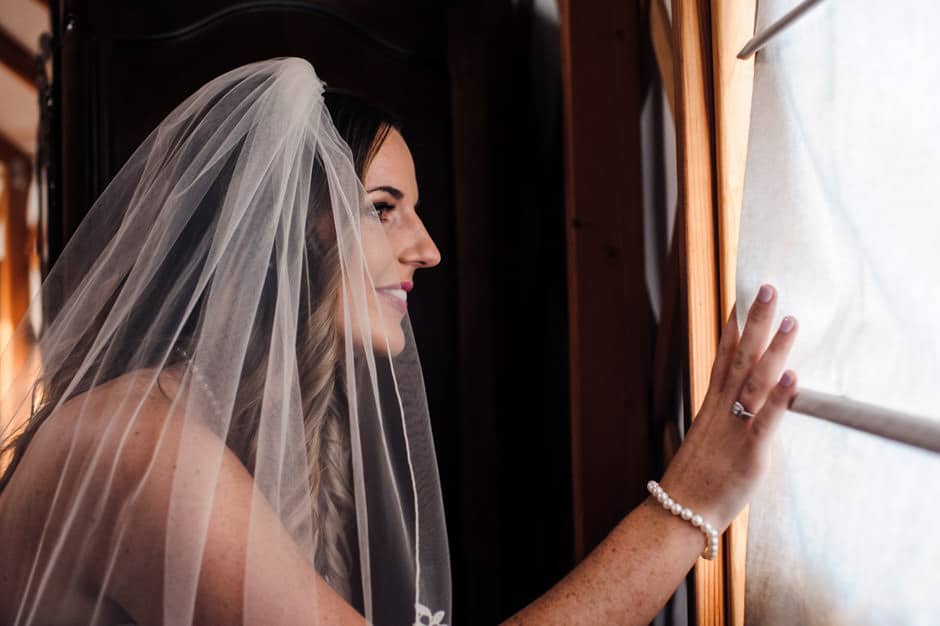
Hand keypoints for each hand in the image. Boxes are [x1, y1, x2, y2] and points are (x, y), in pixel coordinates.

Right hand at [659, 284, 798, 530]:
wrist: (681, 511)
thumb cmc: (696, 479)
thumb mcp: (709, 438)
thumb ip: (724, 417)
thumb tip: (736, 404)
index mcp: (712, 405)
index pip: (723, 356)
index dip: (733, 326)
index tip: (742, 297)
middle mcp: (722, 409)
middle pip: (740, 356)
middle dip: (755, 322)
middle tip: (768, 288)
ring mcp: (735, 427)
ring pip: (755, 380)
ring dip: (773, 348)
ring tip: (789, 319)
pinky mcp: (750, 452)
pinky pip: (766, 421)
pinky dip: (780, 398)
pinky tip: (794, 375)